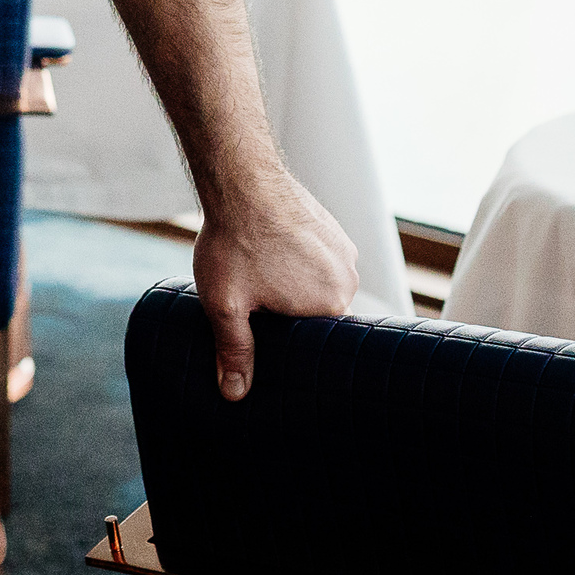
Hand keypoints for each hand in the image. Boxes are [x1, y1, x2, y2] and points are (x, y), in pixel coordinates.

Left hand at [190, 162, 360, 401]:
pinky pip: (321, 259)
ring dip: (295, 285)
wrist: (241, 180)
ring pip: (320, 285)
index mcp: (329, 307)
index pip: (318, 343)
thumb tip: (235, 394)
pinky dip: (300, 261)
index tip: (272, 338)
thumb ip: (235, 351)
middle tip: (258, 303)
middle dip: (290, 313)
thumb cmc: (233, 243)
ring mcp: (344, 252)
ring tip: (261, 274)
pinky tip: (271, 254)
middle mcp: (347, 281)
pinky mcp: (334, 230)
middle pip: (319, 314)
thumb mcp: (226, 304)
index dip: (293, 343)